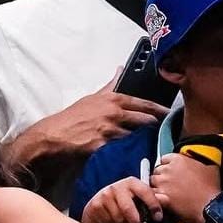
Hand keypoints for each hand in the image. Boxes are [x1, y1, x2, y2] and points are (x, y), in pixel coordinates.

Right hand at [41, 73, 168, 157]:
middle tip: (161, 128)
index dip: (157, 109)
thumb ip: (111, 85)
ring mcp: (108, 130)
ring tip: (142, 142)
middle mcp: (113, 114)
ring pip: (132, 135)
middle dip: (153, 124)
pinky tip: (126, 153)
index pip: (143, 103)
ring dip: (137, 139)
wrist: (54, 134)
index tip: (167, 112)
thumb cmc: (73, 116)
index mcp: (113, 100)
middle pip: (143, 119)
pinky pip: (118, 149)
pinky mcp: (102, 146)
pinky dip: (123, 151)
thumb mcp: (93, 96)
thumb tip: (120, 69)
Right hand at [83, 177, 163, 222]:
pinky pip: (108, 221)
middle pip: (128, 209)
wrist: (97, 208)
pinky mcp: (96, 205)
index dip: (153, 205)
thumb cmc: (121, 205)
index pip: (145, 192)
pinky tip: (112, 222)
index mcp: (132, 182)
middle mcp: (118, 186)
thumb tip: (163, 206)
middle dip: (135, 221)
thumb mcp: (136, 201)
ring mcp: (105, 195)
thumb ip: (148, 203)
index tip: (158, 217)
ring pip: (118, 218)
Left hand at [150, 153, 220, 222]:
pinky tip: (160, 199)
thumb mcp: (209, 167)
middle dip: (161, 176)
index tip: (171, 171)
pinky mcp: (161, 197)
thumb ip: (198, 161)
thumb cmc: (211, 187)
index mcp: (179, 160)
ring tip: (165, 192)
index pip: (164, 159)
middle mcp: (169, 170)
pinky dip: (154, 197)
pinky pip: (151, 195)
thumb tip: (197, 161)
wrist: (210, 205)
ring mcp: (163, 183)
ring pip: (151, 182)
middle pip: (156, 170)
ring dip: (156, 186)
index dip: (167, 165)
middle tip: (168, 183)